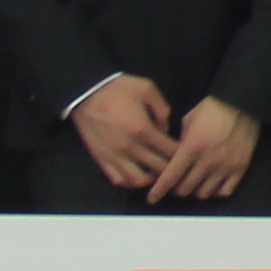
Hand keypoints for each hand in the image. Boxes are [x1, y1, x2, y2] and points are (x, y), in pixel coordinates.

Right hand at [66, 75, 177, 191]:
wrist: (85, 93)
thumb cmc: (117, 89)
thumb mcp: (147, 88)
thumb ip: (162, 109)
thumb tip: (166, 129)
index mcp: (142, 129)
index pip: (170, 152)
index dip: (182, 154)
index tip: (185, 152)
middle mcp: (129, 148)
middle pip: (158, 169)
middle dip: (171, 169)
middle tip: (176, 165)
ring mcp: (114, 156)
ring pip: (139, 180)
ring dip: (151, 179)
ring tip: (157, 171)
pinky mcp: (101, 160)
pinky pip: (119, 180)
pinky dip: (131, 181)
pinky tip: (138, 174)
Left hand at [149, 97, 260, 206]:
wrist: (242, 104)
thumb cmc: (212, 109)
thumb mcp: (188, 121)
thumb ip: (180, 143)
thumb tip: (174, 159)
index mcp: (192, 147)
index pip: (171, 176)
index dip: (159, 190)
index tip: (152, 198)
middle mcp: (208, 161)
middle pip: (185, 189)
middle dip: (176, 189)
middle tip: (175, 183)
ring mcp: (225, 167)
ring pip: (204, 194)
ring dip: (195, 191)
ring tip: (194, 183)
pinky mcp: (240, 169)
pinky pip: (224, 192)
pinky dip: (215, 191)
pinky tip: (212, 184)